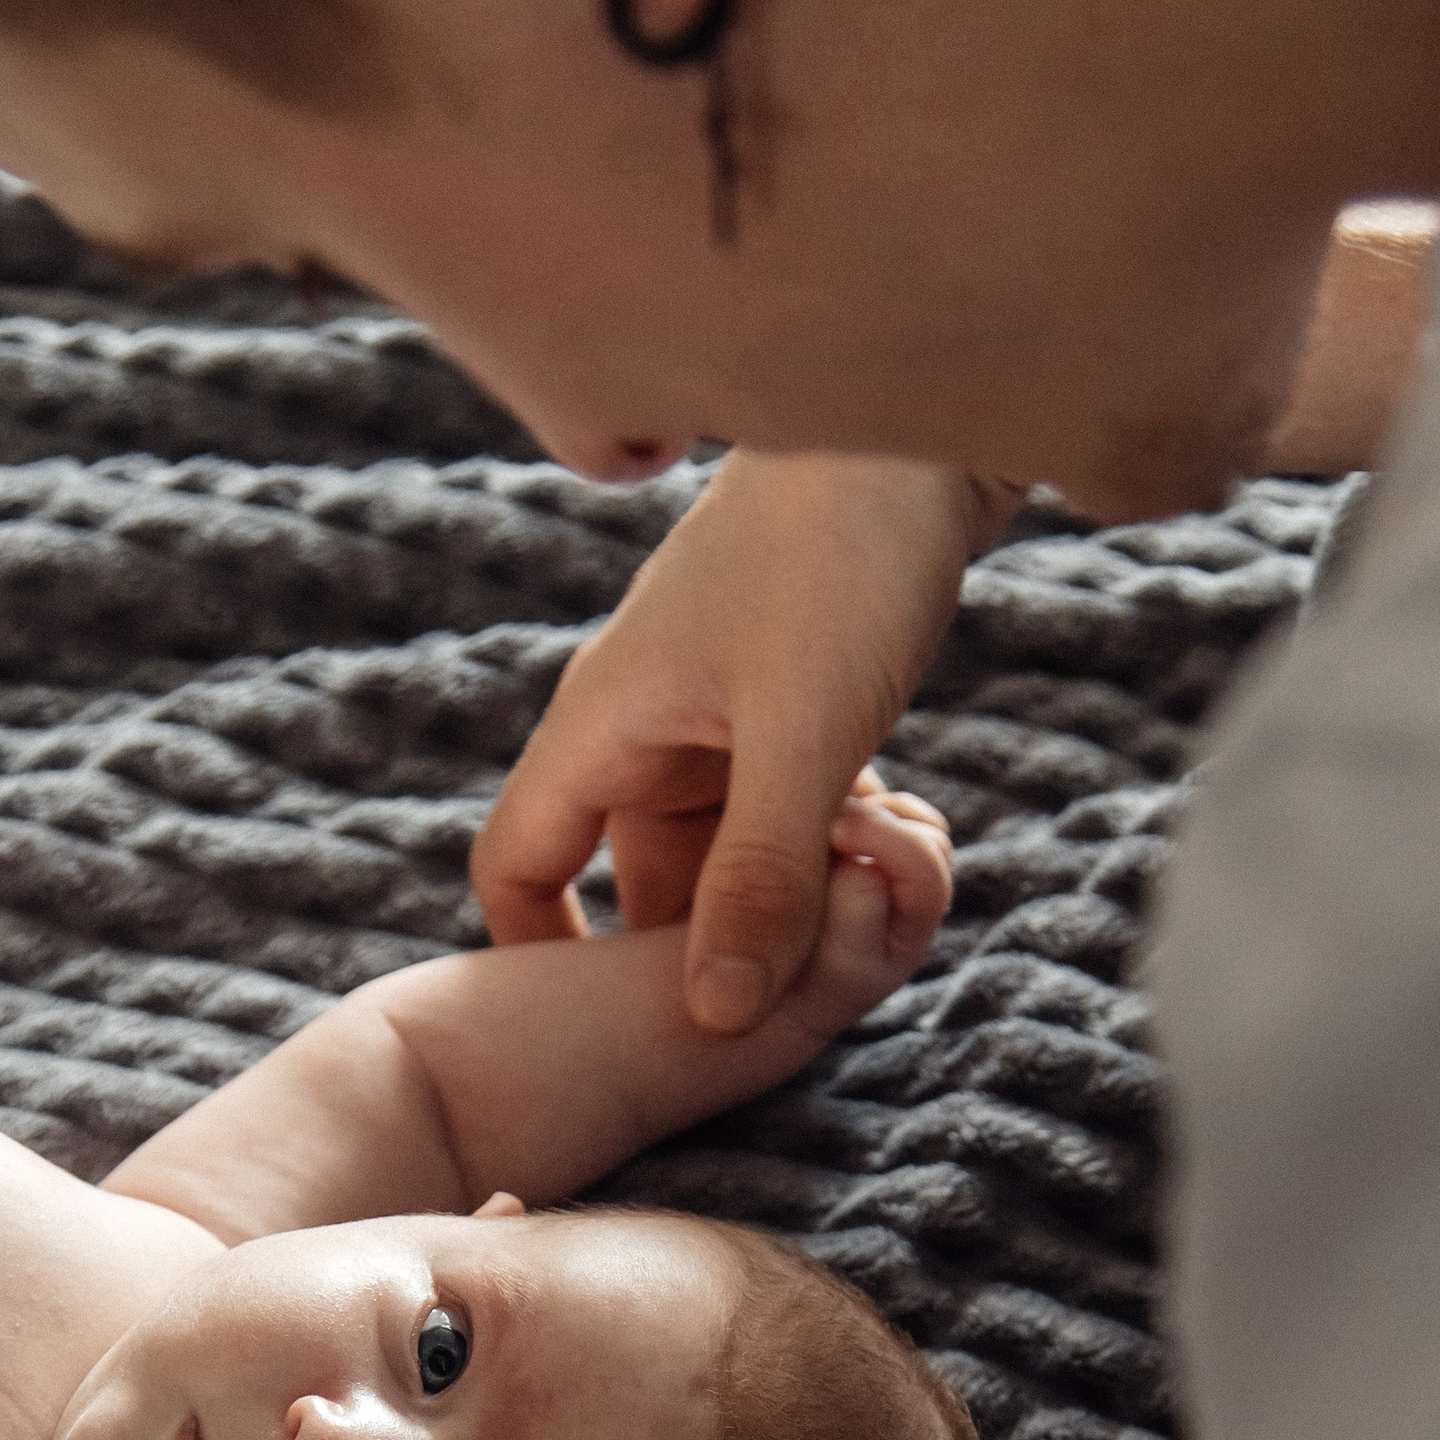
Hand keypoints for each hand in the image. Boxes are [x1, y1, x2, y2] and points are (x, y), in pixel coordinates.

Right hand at [472, 451, 1017, 1033]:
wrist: (922, 409)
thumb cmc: (844, 549)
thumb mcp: (804, 732)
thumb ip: (762, 875)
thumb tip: (713, 1019)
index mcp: (601, 727)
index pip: (517, 868)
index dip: (544, 958)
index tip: (615, 1030)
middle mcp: (641, 726)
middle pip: (646, 884)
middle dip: (727, 937)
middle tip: (826, 963)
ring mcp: (712, 713)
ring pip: (732, 850)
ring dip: (800, 887)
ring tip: (885, 883)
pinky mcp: (781, 697)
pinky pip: (782, 808)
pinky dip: (832, 837)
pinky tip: (901, 833)